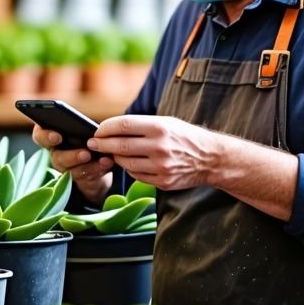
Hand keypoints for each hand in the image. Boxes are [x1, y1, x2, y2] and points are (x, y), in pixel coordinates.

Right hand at [32, 124, 113, 203]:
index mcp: (50, 136)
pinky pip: (87, 177)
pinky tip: (107, 162)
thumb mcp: (81, 127)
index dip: (45, 137)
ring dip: (89, 166)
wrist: (96, 155)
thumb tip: (89, 128)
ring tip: (103, 159)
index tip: (57, 137)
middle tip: (86, 153)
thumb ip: (80, 125)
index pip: (39, 135)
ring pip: (73, 171)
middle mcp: (55, 154)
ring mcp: (66, 169)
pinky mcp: (79, 179)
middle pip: (57, 157)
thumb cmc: (84, 134)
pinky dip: (98, 169)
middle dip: (72, 156)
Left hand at [87, 115, 221, 191]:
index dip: (105, 128)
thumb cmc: (185, 136)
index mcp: (159, 128)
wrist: (211, 159)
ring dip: (115, 157)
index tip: (97, 130)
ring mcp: (160, 167)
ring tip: (113, 152)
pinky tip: (132, 162)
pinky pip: (136, 175)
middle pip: (119, 146)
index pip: (122, 126)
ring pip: (125, 163)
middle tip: (93, 143)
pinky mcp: (162, 182)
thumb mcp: (166, 122)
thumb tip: (110, 129)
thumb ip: (140, 126)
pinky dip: (130, 168)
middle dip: (102, 144)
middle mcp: (159, 147)